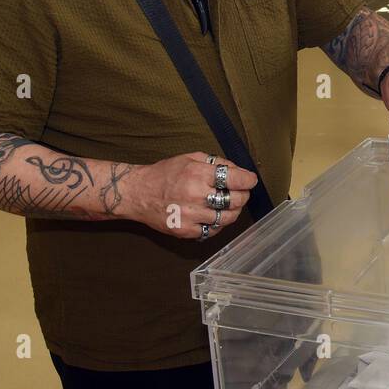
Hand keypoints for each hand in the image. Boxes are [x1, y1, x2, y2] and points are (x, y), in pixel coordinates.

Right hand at [125, 152, 257, 239]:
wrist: (137, 193)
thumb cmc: (164, 173)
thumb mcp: (190, 158)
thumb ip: (216, 162)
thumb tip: (238, 170)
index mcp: (198, 174)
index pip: (235, 179)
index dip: (248, 180)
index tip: (250, 180)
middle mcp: (195, 195)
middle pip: (235, 200)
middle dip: (243, 196)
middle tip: (240, 193)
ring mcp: (190, 216)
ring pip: (227, 218)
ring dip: (233, 211)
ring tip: (229, 205)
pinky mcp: (184, 231)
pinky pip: (212, 231)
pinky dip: (217, 224)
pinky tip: (213, 215)